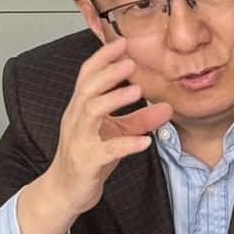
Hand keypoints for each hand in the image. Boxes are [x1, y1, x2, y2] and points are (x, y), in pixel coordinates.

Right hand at [18, 37, 172, 233]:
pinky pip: (106, 151)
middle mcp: (76, 120)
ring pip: (91, 112)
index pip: (87, 76)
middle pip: (88, 89)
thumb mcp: (117, 134)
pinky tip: (145, 142)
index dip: (102, 58)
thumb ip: (140, 120)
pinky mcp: (87, 162)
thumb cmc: (89, 157)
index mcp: (80, 108)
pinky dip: (126, 144)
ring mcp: (80, 141)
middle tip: (130, 62)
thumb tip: (167, 107)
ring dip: (114, 99)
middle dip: (108, 73)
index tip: (121, 43)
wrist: (65, 191)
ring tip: (137, 91)